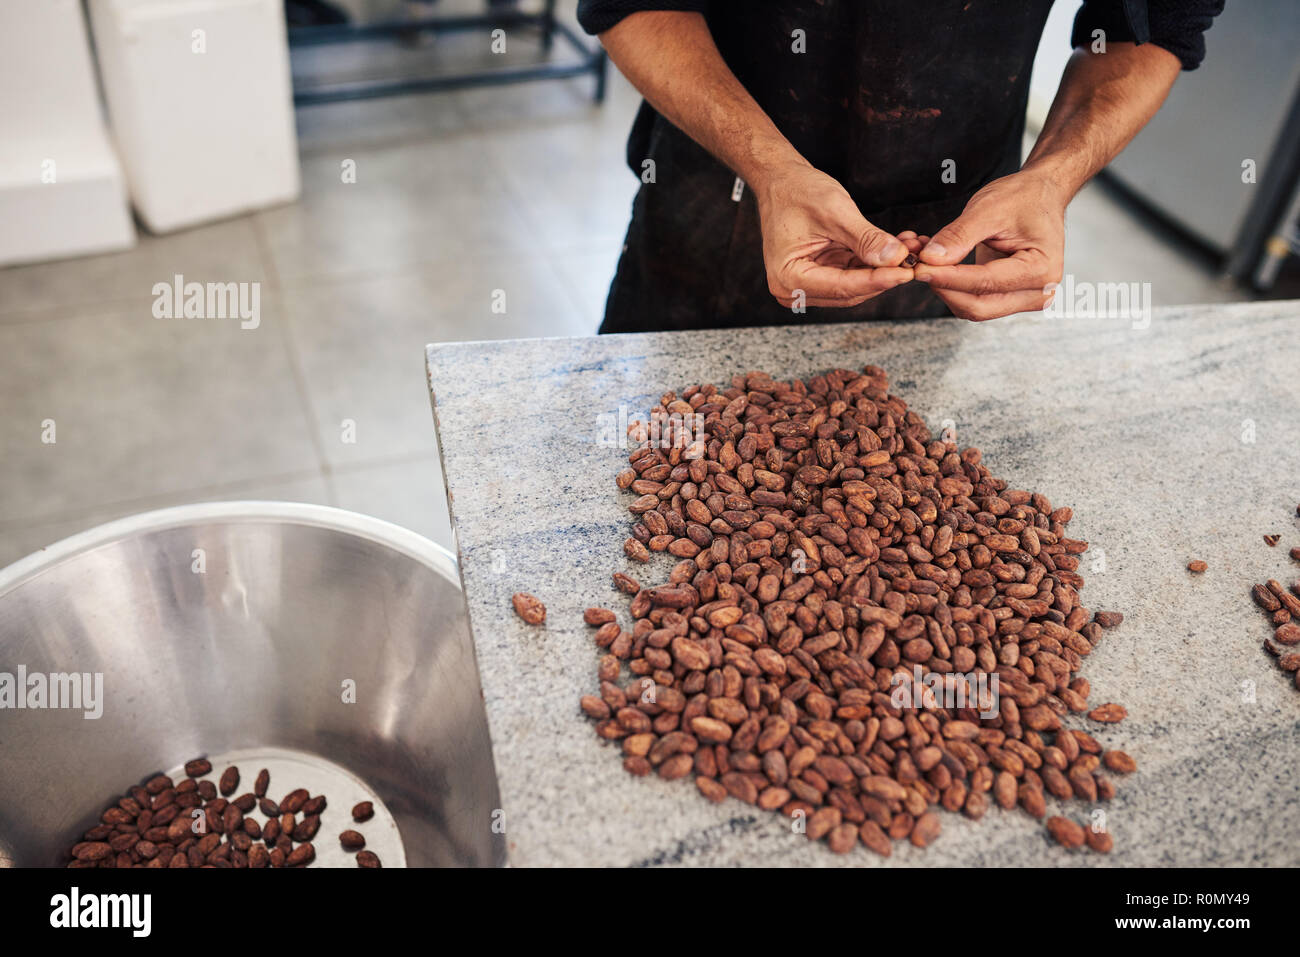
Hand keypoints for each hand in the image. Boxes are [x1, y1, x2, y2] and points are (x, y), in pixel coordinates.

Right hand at [755, 163, 913, 308]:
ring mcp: (806, 285)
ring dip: (882, 270)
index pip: (842, 287)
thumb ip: (866, 239)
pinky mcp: (819, 276)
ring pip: (855, 286)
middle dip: (884, 275)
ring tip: (909, 249)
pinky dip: (873, 263)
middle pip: (850, 292)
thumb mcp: (834, 212)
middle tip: (915, 259)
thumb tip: (896, 258)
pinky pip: (852, 275)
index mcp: (788, 278)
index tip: (906, 271)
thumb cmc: (796, 192)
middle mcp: (793, 289)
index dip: (878, 280)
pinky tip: (894, 249)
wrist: (781, 182)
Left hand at [913, 170, 1066, 320]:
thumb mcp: (989, 208)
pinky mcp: (1011, 297)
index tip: (919, 268)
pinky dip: (954, 288)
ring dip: (946, 290)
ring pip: (974, 308)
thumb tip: (930, 259)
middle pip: (979, 306)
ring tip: (927, 262)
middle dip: (945, 289)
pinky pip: (976, 300)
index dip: (948, 277)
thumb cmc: (1023, 198)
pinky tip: (940, 268)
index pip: (985, 283)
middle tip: (918, 267)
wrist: (1041, 196)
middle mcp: (1039, 291)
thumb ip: (959, 236)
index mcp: (1042, 269)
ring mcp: (1025, 298)